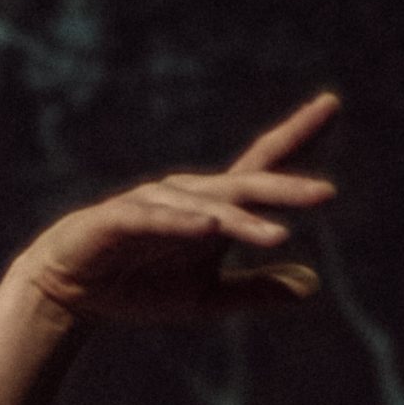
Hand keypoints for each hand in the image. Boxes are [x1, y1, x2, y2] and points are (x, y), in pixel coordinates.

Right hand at [19, 91, 338, 324]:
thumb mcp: (206, 300)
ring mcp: (154, 204)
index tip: (332, 105)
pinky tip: (209, 229)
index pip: (261, 168)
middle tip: (327, 195)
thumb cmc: (138, 288)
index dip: (297, 137)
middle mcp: (188, 196)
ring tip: (278, 235)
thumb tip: (313, 285)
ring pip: (206, 208)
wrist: (71, 293)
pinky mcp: (119, 220)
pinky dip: (182, 223)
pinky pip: (156, 220)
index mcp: (213, 208)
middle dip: (285, 188)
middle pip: (245, 186)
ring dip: (241, 220)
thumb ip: (256, 290)